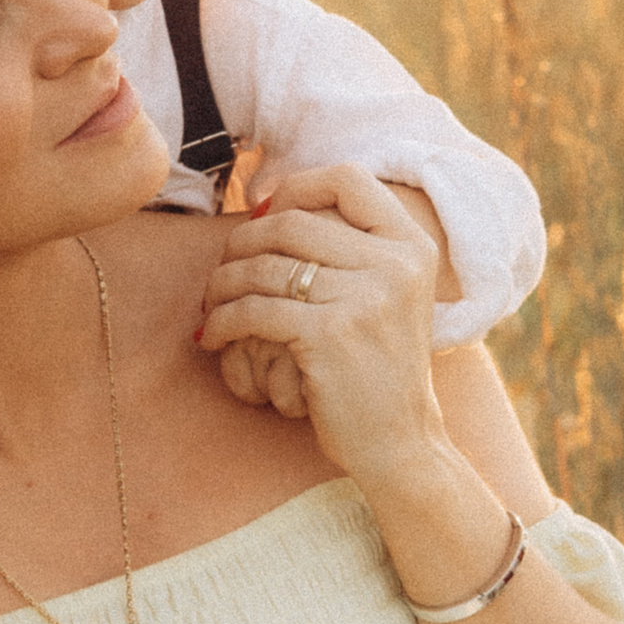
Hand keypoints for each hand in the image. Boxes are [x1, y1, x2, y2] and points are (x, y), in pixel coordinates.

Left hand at [197, 167, 444, 488]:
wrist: (400, 444)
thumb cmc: (377, 371)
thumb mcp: (388, 297)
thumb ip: (349, 249)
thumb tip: (267, 203)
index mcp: (412, 246)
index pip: (348, 179)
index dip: (296, 188)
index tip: (263, 215)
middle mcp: (396, 264)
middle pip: (291, 222)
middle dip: (241, 244)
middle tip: (222, 273)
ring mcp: (365, 298)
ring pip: (263, 266)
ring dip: (222, 285)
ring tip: (211, 306)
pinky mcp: (330, 335)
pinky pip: (253, 310)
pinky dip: (222, 322)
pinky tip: (214, 337)